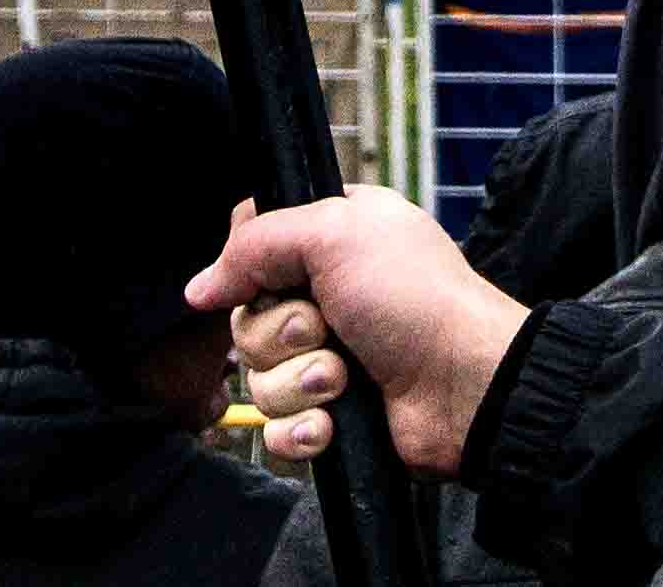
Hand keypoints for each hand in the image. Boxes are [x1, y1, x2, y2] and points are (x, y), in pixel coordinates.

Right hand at [191, 193, 528, 474]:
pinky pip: (278, 429)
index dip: (248, 265)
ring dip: (298, 381)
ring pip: (259, 377)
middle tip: (324, 328)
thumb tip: (199, 287)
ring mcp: (329, 358)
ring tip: (341, 379)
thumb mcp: (336, 234)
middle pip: (247, 316)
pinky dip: (303, 428)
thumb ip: (257, 243)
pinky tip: (332, 422)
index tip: (265, 277)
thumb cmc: (414, 298)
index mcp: (333, 239)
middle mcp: (328, 295)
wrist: (464, 387)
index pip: (253, 244)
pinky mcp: (332, 415)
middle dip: (279, 332)